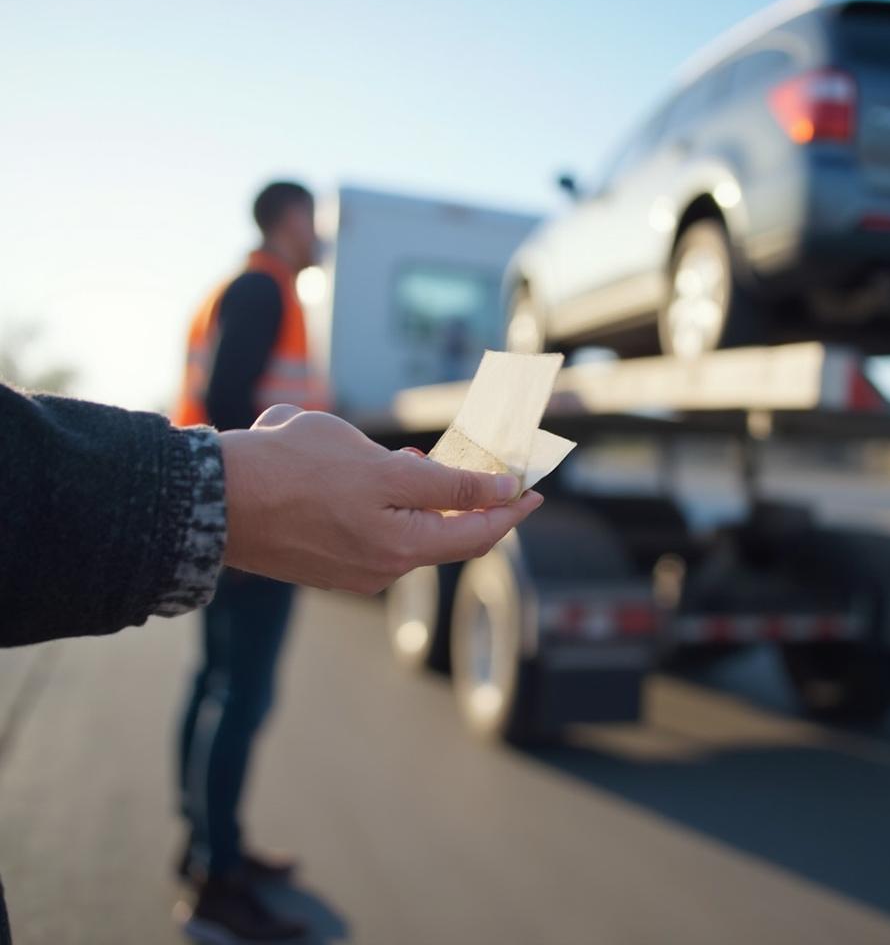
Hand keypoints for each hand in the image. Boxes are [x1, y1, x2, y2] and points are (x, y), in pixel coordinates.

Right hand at [218, 405, 542, 592]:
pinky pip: (373, 528)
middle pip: (444, 534)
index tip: (535, 490)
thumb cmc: (296, 473)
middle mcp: (379, 569)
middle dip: (467, 498)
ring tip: (420, 460)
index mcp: (400, 550)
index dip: (511, 509)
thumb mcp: (383, 470)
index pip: (477, 534)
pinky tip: (374, 474)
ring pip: (404, 526)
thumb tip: (499, 492)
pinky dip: (386, 502)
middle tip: (489, 470)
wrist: (213, 497)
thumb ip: (448, 487)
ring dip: (420, 495)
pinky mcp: (324, 558)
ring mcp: (349, 568)